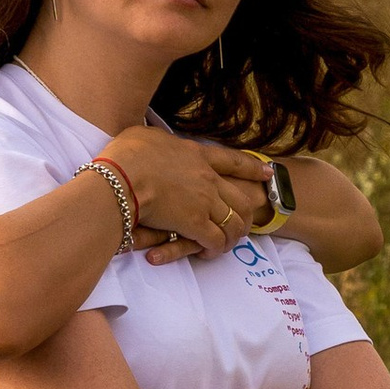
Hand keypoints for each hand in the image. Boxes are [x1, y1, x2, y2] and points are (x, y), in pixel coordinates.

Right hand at [103, 126, 269, 259]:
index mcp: (197, 155)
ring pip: (234, 223)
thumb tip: (152, 139)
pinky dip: (215, 249)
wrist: (122, 178)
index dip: (252, 169)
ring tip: (226, 245)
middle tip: (243, 227)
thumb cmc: (126, 155)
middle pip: (241, 199)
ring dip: (232, 237)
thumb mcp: (144, 135)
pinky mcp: (195, 224)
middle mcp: (207, 179)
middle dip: (246, 216)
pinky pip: (216, 241)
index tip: (268, 174)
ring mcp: (204, 202)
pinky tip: (207, 253)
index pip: (232, 161)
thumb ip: (157, 139)